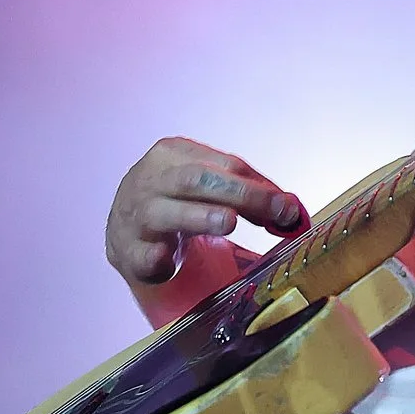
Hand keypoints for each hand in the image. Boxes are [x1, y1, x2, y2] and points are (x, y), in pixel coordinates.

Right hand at [105, 138, 307, 283]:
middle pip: (197, 180)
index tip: (288, 207)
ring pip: (165, 211)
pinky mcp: (126, 250)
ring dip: (199, 216)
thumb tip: (290, 208)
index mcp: (173, 153)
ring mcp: (134, 214)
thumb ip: (244, 192)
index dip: (259, 185)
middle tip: (275, 213)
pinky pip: (141, 253)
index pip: (224, 164)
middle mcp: (151, 179)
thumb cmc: (174, 200)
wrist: (124, 227)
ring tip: (228, 222)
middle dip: (240, 195)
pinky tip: (167, 260)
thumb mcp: (204, 185)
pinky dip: (154, 257)